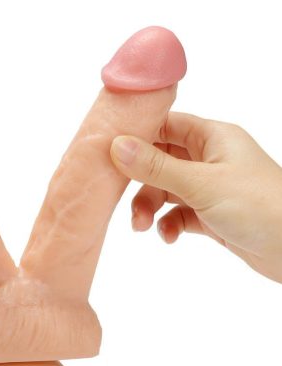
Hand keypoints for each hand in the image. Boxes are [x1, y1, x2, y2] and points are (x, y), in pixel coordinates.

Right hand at [110, 112, 281, 282]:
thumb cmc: (260, 206)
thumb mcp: (202, 184)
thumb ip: (156, 167)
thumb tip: (116, 146)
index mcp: (212, 137)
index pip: (166, 125)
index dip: (138, 135)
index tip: (110, 151)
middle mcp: (209, 159)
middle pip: (160, 162)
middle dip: (140, 183)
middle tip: (125, 199)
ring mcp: (209, 188)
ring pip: (166, 191)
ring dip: (150, 207)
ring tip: (143, 226)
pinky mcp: (210, 214)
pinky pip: (178, 214)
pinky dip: (169, 224)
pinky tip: (170, 236)